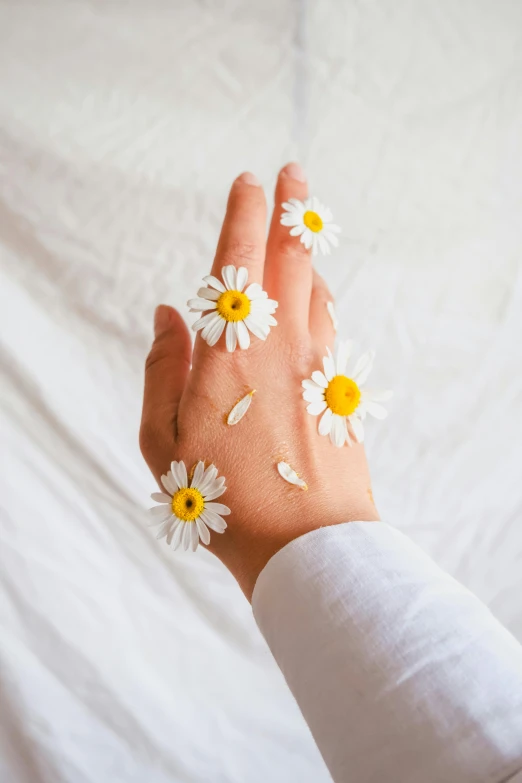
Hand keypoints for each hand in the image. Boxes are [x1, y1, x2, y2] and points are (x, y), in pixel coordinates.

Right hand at [139, 163, 377, 599]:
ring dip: (308, 252)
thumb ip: (163, 367)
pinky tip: (317, 295)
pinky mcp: (340, 387)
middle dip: (293, 207)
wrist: (307, 542)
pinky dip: (322, 298)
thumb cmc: (224, 496)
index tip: (250, 181)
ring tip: (300, 229)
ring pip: (318, 286)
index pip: (238, 259)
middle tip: (294, 173)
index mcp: (229, 350)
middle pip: (292, 256)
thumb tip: (168, 312)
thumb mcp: (162, 439)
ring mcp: (318, 363)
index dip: (245, 213)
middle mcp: (280, 343)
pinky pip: (332, 324)